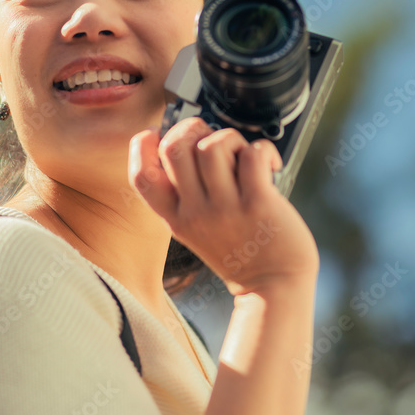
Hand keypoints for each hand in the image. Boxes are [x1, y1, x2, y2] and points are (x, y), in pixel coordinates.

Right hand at [128, 117, 319, 295]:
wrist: (274, 285)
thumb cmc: (239, 252)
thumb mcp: (196, 230)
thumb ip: (187, 196)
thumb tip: (189, 145)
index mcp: (176, 217)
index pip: (140, 176)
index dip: (144, 146)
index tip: (161, 136)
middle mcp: (195, 212)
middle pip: (173, 147)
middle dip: (193, 129)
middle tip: (211, 140)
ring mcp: (225, 208)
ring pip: (212, 146)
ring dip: (231, 140)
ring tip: (242, 157)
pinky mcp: (258, 203)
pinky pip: (252, 155)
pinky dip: (262, 150)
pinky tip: (268, 165)